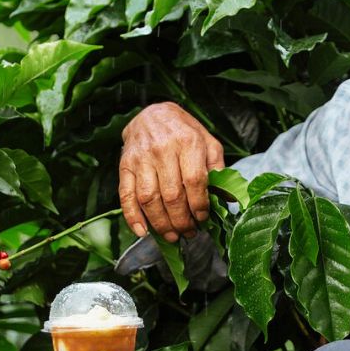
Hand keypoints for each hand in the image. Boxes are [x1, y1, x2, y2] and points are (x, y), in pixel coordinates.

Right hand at [119, 102, 224, 242]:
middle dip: (182, 220)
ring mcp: (141, 158)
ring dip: (161, 223)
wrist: (152, 114)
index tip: (203, 218)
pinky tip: (143, 232)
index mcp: (187, 142)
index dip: (199, 205)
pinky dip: (132, 217)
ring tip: (172, 236)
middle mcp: (162, 149)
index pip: (194, 181)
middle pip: (172, 195)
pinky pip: (126, 194)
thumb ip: (216, 167)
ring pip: (149, 198)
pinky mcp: (125, 165)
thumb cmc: (184, 131)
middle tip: (189, 233)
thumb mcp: (208, 141)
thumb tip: (225, 197)